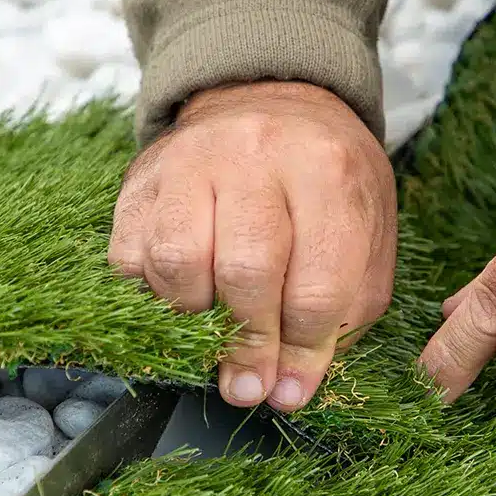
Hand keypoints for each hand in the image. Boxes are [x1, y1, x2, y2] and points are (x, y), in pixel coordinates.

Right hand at [110, 81, 397, 410]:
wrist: (269, 103)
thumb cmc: (325, 186)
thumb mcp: (365, 240)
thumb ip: (340, 319)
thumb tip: (285, 392)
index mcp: (328, 170)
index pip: (317, 286)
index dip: (303, 352)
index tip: (288, 386)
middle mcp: (257, 154)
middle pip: (245, 273)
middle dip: (248, 344)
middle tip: (248, 381)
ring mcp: (190, 160)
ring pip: (178, 263)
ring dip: (195, 315)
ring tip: (215, 320)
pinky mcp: (141, 179)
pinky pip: (130, 259)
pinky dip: (152, 294)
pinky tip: (183, 292)